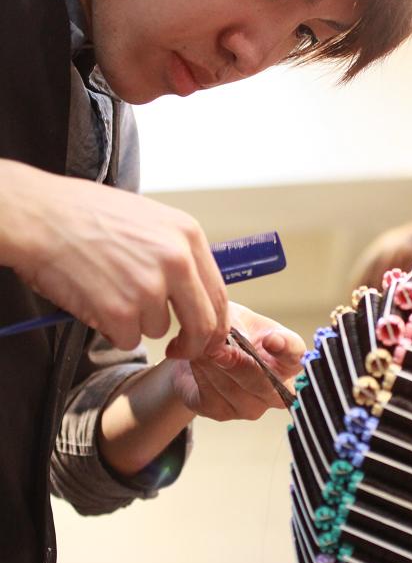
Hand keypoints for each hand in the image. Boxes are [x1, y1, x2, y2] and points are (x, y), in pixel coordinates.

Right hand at [0, 160, 227, 358]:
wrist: (41, 216)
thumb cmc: (85, 213)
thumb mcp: (148, 219)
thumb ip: (176, 251)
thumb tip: (193, 289)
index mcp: (188, 235)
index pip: (219, 293)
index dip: (215, 323)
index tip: (206, 335)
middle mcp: (177, 261)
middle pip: (203, 323)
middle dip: (193, 345)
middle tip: (179, 349)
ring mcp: (150, 288)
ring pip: (158, 330)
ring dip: (135, 323)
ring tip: (109, 292)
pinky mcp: (121, 312)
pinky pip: (127, 339)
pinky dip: (111, 330)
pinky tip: (95, 301)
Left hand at [170, 303, 304, 420]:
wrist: (198, 351)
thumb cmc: (228, 331)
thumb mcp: (234, 316)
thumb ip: (237, 325)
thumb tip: (234, 338)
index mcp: (287, 358)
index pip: (296, 356)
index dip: (286, 349)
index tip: (271, 340)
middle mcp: (276, 387)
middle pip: (268, 385)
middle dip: (242, 366)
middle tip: (221, 349)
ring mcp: (252, 406)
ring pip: (236, 392)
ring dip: (215, 367)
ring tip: (201, 347)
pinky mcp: (223, 412)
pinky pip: (213, 398)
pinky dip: (202, 376)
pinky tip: (196, 361)